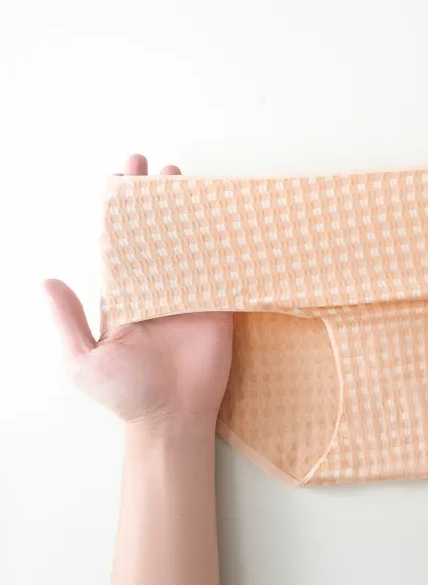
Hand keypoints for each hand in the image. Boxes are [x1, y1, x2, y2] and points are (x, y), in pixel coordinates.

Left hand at [45, 154, 232, 426]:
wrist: (173, 418)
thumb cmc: (127, 394)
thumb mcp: (83, 361)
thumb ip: (67, 321)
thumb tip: (47, 280)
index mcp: (124, 295)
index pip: (120, 242)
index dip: (119, 210)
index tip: (120, 176)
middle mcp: (156, 288)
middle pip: (155, 234)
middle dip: (154, 200)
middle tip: (155, 166)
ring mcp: (190, 295)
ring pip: (188, 244)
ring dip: (187, 212)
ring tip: (184, 179)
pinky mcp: (218, 306)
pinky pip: (220, 269)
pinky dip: (222, 245)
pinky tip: (221, 217)